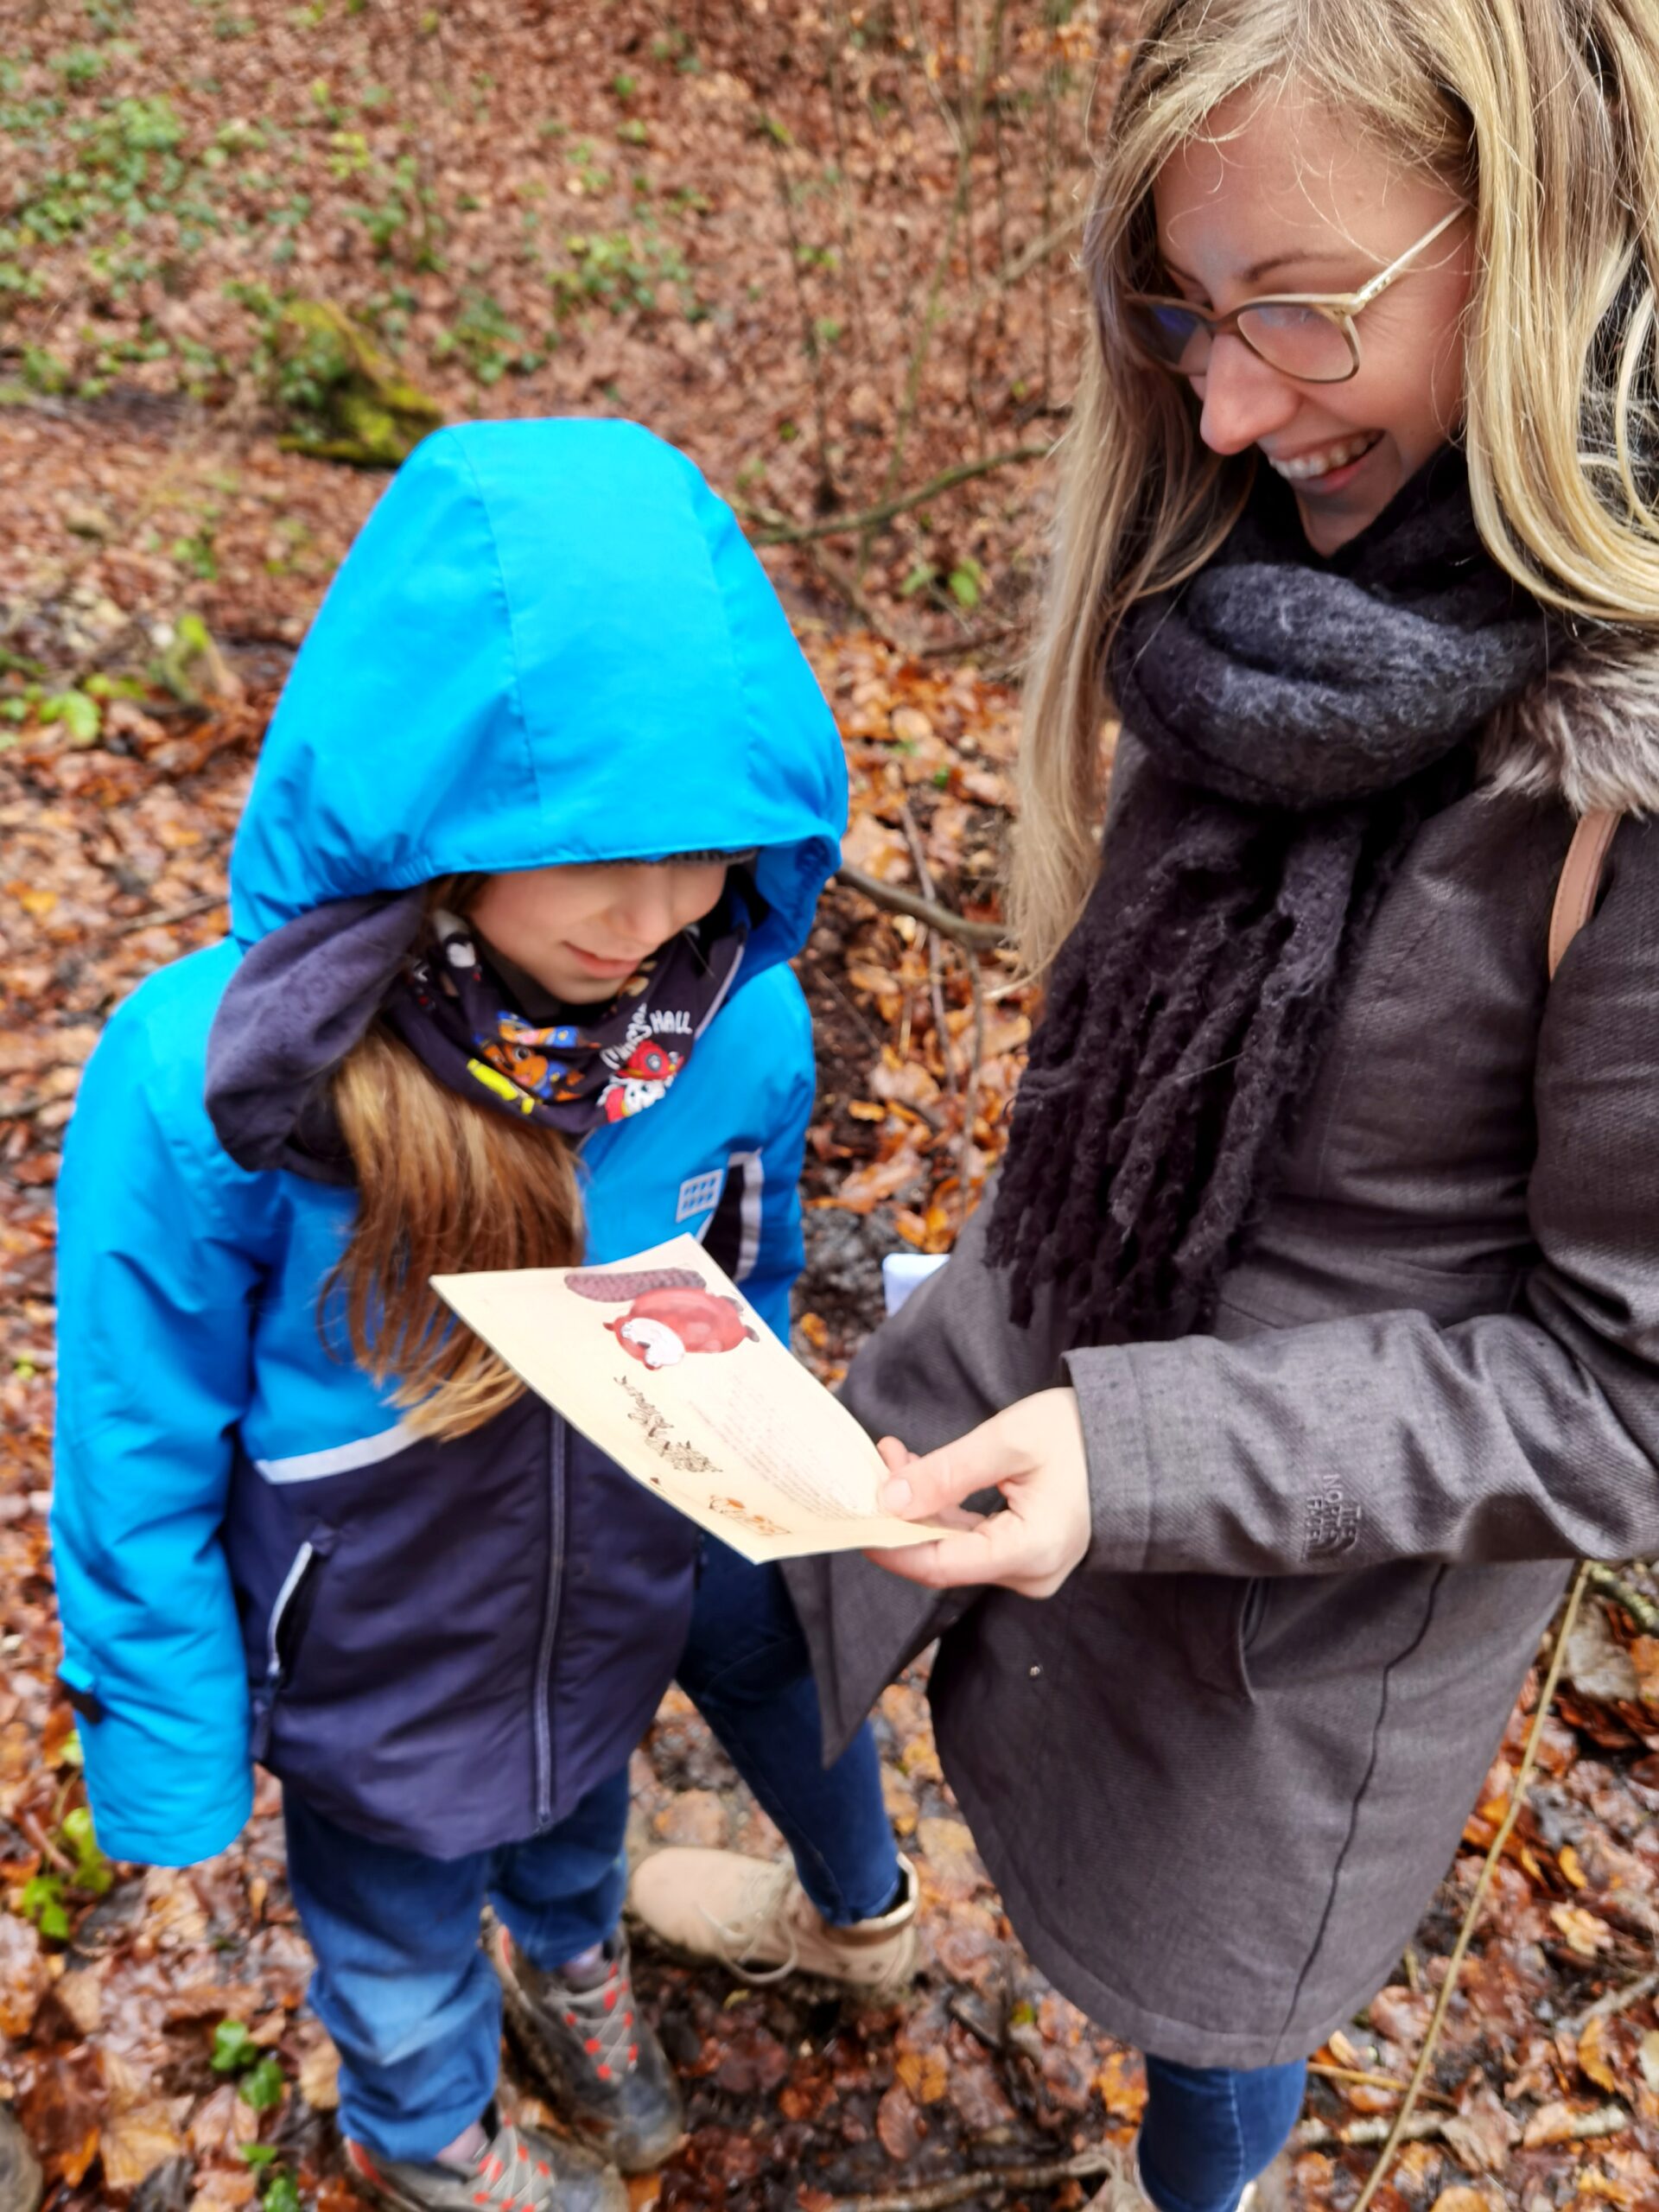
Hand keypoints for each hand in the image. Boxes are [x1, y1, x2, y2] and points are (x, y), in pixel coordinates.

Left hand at [866, 1387, 1090, 1598]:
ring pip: (954, 1547)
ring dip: (921, 1505)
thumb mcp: (1009, 1441)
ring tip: (895, 1456)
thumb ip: (948, 1472)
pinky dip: (944, 1509)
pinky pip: (973, 1539)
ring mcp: (1029, 1567)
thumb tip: (890, 1498)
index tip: (855, 1515)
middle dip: (902, 1513)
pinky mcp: (1026, 1553)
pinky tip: (921, 1473)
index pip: (940, 1565)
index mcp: (1031, 1551)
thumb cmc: (1081, 1435)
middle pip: (943, 1557)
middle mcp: (1030, 1572)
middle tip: (877, 1462)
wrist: (1135, 1440)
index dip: (890, 1545)